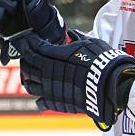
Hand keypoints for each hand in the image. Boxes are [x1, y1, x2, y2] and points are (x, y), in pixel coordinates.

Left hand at [11, 31, 134, 129]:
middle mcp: (49, 72)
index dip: (29, 42)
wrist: (109, 85)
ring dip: (27, 78)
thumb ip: (77, 37)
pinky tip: (42, 94)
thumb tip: (71, 33)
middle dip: (25, 58)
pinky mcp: (56, 103)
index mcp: (56, 56)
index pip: (34, 47)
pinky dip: (38, 97)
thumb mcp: (90, 43)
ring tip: (29, 74)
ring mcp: (50, 89)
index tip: (28, 38)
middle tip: (26, 54)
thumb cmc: (101, 61)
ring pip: (29, 84)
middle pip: (28, 65)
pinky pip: (40, 101)